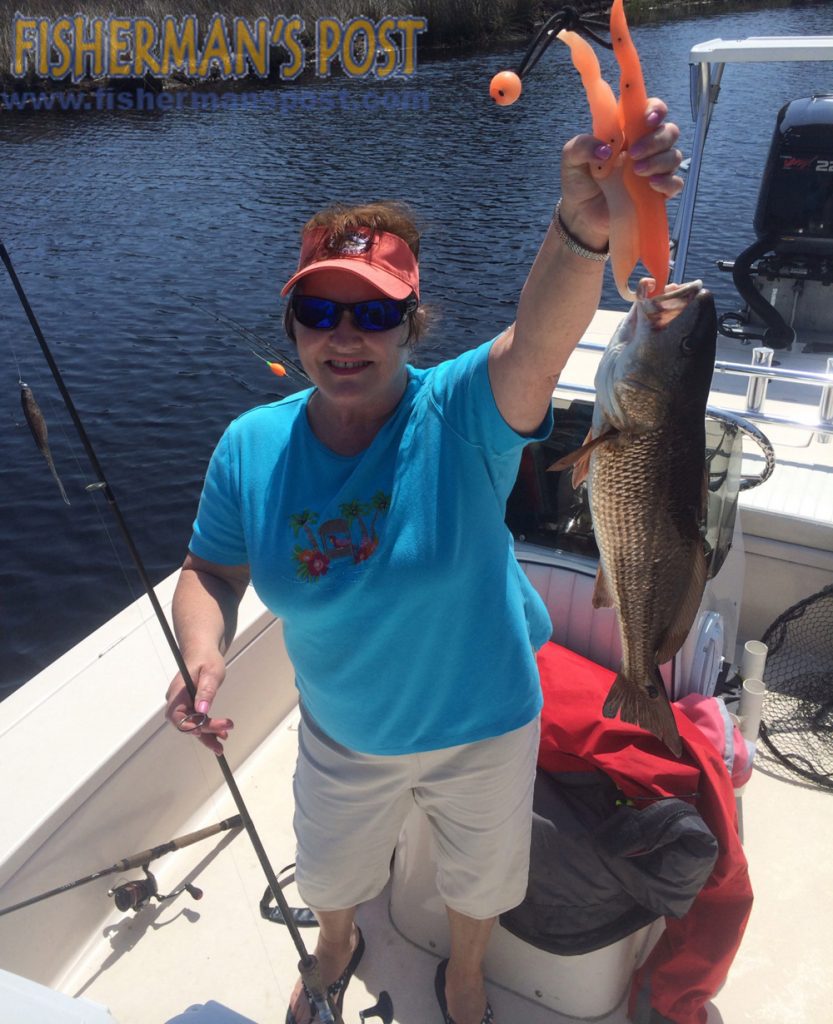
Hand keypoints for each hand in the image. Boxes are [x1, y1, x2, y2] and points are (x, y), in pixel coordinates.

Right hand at [165, 650, 233, 754]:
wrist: (203, 652)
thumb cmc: (206, 659)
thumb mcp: (211, 673)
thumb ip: (206, 691)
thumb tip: (201, 711)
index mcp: (177, 693)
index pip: (179, 717)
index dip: (193, 726)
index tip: (211, 728)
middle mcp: (176, 701)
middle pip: (187, 724)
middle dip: (205, 732)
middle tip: (225, 734)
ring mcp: (182, 704)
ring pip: (192, 725)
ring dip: (208, 734)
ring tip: (222, 742)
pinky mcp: (189, 706)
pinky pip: (197, 720)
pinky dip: (209, 727)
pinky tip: (221, 733)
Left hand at [559, 98, 683, 248]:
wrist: (581, 216)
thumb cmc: (579, 182)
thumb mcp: (571, 160)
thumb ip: (581, 146)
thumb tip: (605, 150)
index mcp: (627, 133)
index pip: (651, 111)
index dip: (656, 109)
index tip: (648, 118)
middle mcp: (645, 148)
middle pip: (669, 132)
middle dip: (656, 140)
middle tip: (633, 154)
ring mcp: (653, 171)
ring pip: (674, 156)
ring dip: (659, 161)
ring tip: (637, 171)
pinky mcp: (657, 194)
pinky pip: (675, 183)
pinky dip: (668, 182)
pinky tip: (652, 185)